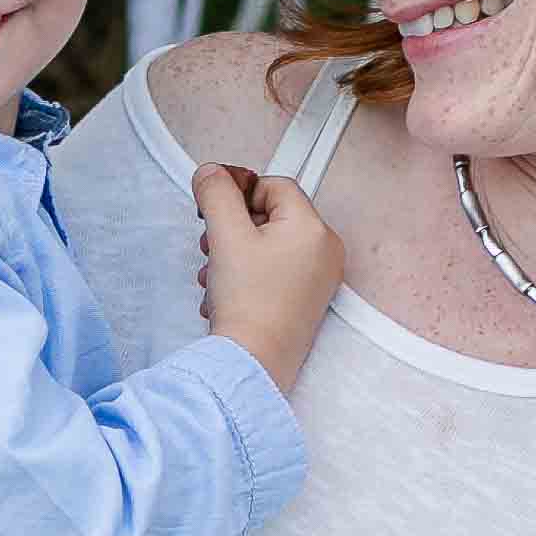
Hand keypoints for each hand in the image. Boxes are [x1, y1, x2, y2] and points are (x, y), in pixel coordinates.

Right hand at [195, 161, 344, 379]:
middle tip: (213, 243)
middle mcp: (324, 252)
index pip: (275, 185)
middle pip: (271, 216)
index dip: (240, 191)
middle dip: (234, 227)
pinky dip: (247, 276)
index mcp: (313, 229)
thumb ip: (216, 193)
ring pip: (268, 246)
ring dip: (235, 253)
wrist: (253, 361)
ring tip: (218, 273)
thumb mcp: (225, 235)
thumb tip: (212, 174)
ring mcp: (317, 280)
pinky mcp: (304, 302)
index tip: (216, 205)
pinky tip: (227, 292)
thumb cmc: (250, 306)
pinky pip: (273, 272)